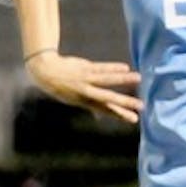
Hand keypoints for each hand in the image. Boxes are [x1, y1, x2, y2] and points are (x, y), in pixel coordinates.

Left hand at [26, 51, 142, 123]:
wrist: (44, 72)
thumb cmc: (61, 87)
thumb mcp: (73, 99)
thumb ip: (89, 105)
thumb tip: (99, 115)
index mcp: (84, 102)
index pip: (106, 110)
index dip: (120, 114)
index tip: (134, 119)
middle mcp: (86, 92)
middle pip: (108, 98)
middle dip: (124, 102)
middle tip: (141, 106)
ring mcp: (85, 80)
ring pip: (106, 80)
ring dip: (123, 80)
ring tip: (138, 79)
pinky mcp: (84, 68)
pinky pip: (101, 68)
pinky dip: (113, 67)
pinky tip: (125, 68)